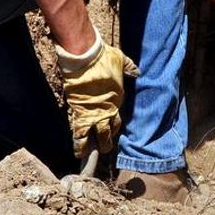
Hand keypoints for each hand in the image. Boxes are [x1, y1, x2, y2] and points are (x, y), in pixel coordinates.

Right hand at [56, 28, 139, 157]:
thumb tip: (137, 71)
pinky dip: (77, 142)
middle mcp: (105, 109)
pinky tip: (77, 152)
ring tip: (86, 156)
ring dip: (90, 146)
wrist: (85, 57)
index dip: (114, 127)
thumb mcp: (121, 60)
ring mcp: (92, 112)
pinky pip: (78, 131)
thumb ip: (129, 67)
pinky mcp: (78, 111)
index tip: (112, 131)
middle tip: (104, 150)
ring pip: (92, 135)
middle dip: (105, 142)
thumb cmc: (104, 58)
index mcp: (116, 99)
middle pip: (107, 131)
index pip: (117, 119)